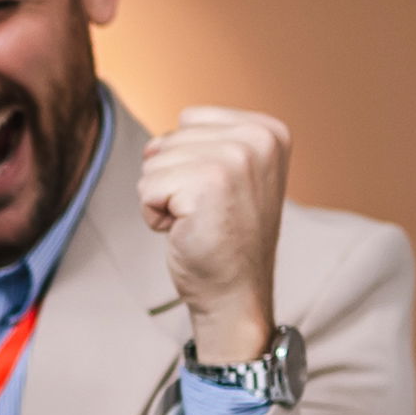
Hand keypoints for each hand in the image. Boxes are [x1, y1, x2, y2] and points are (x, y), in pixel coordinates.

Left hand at [138, 106, 292, 365]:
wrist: (235, 295)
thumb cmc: (227, 240)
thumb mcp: (230, 176)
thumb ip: (203, 143)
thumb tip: (153, 145)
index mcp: (269, 132)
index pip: (190, 119)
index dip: (189, 161)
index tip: (220, 196)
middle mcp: (258, 139)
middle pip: (170, 138)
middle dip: (174, 179)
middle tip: (208, 214)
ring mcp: (234, 159)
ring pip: (154, 161)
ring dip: (164, 198)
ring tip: (198, 223)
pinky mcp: (205, 184)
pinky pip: (146, 187)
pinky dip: (155, 215)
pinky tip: (186, 232)